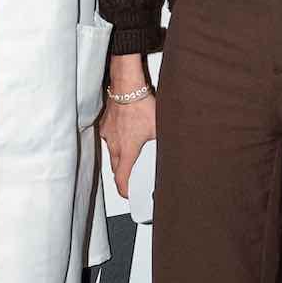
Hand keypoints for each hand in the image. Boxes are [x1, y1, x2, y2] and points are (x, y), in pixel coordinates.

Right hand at [98, 68, 155, 198]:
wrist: (127, 87)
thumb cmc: (141, 106)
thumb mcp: (160, 128)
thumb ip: (165, 142)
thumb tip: (176, 150)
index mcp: (126, 151)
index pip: (121, 180)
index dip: (125, 191)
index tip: (128, 194)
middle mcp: (114, 146)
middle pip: (116, 169)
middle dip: (123, 175)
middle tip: (131, 178)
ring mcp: (108, 135)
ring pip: (112, 153)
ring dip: (120, 158)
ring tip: (130, 154)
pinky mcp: (105, 125)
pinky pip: (109, 139)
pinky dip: (116, 141)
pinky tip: (125, 134)